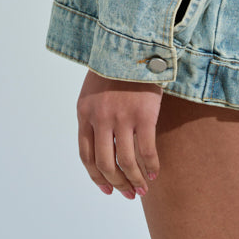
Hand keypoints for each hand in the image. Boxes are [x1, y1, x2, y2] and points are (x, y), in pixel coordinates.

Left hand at [77, 68, 162, 198]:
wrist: (133, 44)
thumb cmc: (114, 68)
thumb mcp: (93, 91)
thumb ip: (94, 117)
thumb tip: (102, 148)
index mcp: (84, 113)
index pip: (86, 156)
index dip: (96, 178)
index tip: (108, 189)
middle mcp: (100, 118)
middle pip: (105, 163)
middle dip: (117, 184)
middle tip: (128, 194)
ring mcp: (122, 117)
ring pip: (125, 162)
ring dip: (135, 180)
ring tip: (142, 189)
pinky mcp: (144, 114)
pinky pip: (146, 150)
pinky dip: (151, 166)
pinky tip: (154, 173)